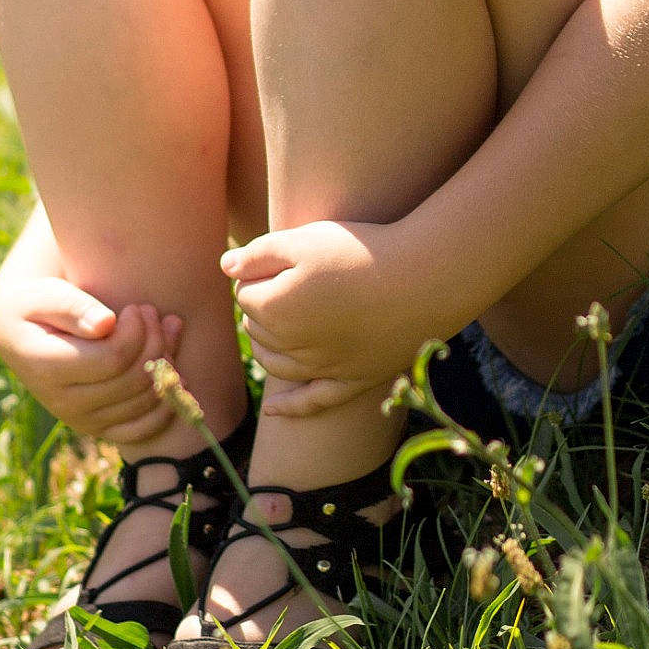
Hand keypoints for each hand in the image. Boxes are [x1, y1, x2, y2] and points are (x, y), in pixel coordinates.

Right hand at [0, 272, 182, 447]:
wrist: (22, 335)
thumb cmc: (37, 305)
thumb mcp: (44, 295)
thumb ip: (73, 307)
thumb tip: (105, 325)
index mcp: (49, 370)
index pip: (114, 358)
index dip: (136, 330)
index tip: (136, 308)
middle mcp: (64, 403)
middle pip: (133, 379)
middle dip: (154, 340)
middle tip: (151, 312)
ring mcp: (83, 420)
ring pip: (145, 399)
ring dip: (166, 363)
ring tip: (163, 329)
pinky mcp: (100, 427)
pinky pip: (143, 429)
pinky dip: (167, 404)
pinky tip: (176, 374)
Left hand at [224, 219, 442, 418]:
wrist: (423, 279)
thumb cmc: (361, 252)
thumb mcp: (304, 239)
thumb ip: (258, 253)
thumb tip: (226, 267)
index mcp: (274, 310)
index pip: (244, 293)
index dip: (258, 272)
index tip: (281, 257)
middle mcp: (292, 347)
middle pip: (257, 329)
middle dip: (261, 307)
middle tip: (285, 280)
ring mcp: (323, 368)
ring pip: (275, 364)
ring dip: (266, 345)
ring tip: (275, 324)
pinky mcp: (353, 380)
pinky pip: (313, 402)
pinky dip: (289, 408)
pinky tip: (273, 409)